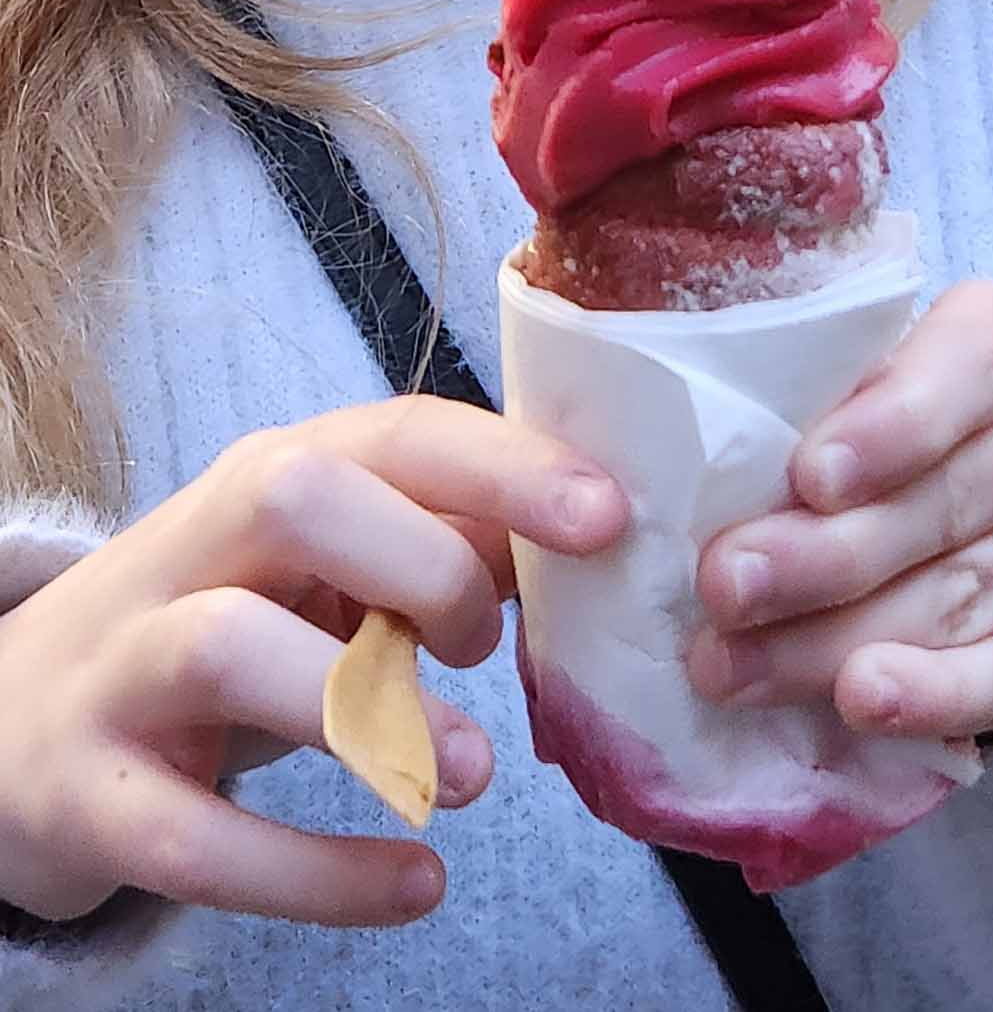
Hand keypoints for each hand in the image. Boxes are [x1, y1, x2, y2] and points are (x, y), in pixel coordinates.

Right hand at [0, 398, 625, 926]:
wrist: (18, 719)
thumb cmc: (225, 625)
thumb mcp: (324, 571)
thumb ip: (439, 546)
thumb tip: (578, 546)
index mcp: (271, 479)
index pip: (395, 433)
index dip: (506, 467)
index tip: (608, 517)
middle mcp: (190, 550)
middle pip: (297, 495)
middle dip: (424, 564)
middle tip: (485, 645)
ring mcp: (124, 668)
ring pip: (228, 648)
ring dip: (370, 712)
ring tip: (473, 772)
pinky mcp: (87, 795)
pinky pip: (196, 837)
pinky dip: (316, 871)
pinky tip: (415, 885)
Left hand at [689, 284, 992, 740]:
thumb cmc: (892, 436)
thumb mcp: (854, 388)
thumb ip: (799, 404)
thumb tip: (685, 478)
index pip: (967, 368)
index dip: (891, 426)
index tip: (808, 477)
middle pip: (941, 503)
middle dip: (818, 556)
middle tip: (721, 588)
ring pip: (957, 599)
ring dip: (832, 641)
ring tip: (733, 666)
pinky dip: (932, 697)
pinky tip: (862, 702)